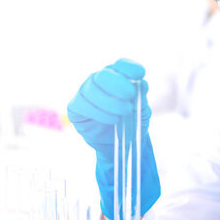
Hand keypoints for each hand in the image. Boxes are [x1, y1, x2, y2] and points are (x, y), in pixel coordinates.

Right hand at [67, 58, 160, 218]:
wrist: (123, 154)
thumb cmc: (134, 130)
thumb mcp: (142, 113)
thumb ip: (140, 97)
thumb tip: (141, 82)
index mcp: (116, 80)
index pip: (120, 66)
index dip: (128, 67)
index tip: (141, 75)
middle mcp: (97, 85)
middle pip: (103, 75)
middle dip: (117, 86)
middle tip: (130, 101)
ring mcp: (85, 97)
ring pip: (92, 89)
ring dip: (109, 100)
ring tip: (123, 113)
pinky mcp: (76, 111)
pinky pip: (83, 106)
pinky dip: (98, 111)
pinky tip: (111, 120)